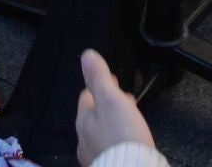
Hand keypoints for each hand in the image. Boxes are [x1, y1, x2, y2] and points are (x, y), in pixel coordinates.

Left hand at [75, 49, 152, 165]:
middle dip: (108, 105)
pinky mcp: (107, 164)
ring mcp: (94, 155)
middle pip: (94, 116)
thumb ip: (99, 77)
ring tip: (127, 119)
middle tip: (122, 99)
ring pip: (101, 133)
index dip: (101, 86)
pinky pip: (109, 148)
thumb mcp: (111, 100)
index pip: (86, 95)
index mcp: (83, 119)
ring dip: (113, 123)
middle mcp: (84, 139)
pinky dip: (117, 140)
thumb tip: (87, 56)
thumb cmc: (121, 137)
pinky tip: (127, 141)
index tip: (114, 81)